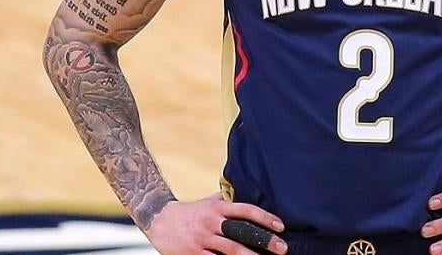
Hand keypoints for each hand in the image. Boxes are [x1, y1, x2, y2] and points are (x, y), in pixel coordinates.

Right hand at [144, 193, 287, 254]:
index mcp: (218, 208)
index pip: (246, 210)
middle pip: (242, 232)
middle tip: (283, 248)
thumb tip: (250, 193)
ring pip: (230, 249)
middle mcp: (212, 222)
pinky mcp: (193, 253)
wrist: (158, 219)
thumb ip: (228, 200)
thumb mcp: (209, 201)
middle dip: (264, 240)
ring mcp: (202, 239)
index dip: (265, 217)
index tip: (282, 226)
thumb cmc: (191, 211)